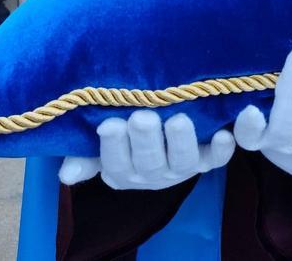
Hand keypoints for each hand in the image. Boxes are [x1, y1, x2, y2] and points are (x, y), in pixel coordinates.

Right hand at [58, 110, 234, 190]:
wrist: (163, 124)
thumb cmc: (125, 128)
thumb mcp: (104, 137)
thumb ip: (85, 154)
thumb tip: (67, 174)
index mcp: (123, 171)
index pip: (115, 165)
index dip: (113, 147)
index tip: (110, 124)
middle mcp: (153, 174)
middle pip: (149, 164)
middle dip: (146, 142)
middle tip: (143, 117)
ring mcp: (182, 167)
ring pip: (183, 163)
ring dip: (181, 142)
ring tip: (179, 119)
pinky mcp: (208, 158)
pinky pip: (217, 159)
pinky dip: (222, 149)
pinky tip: (224, 133)